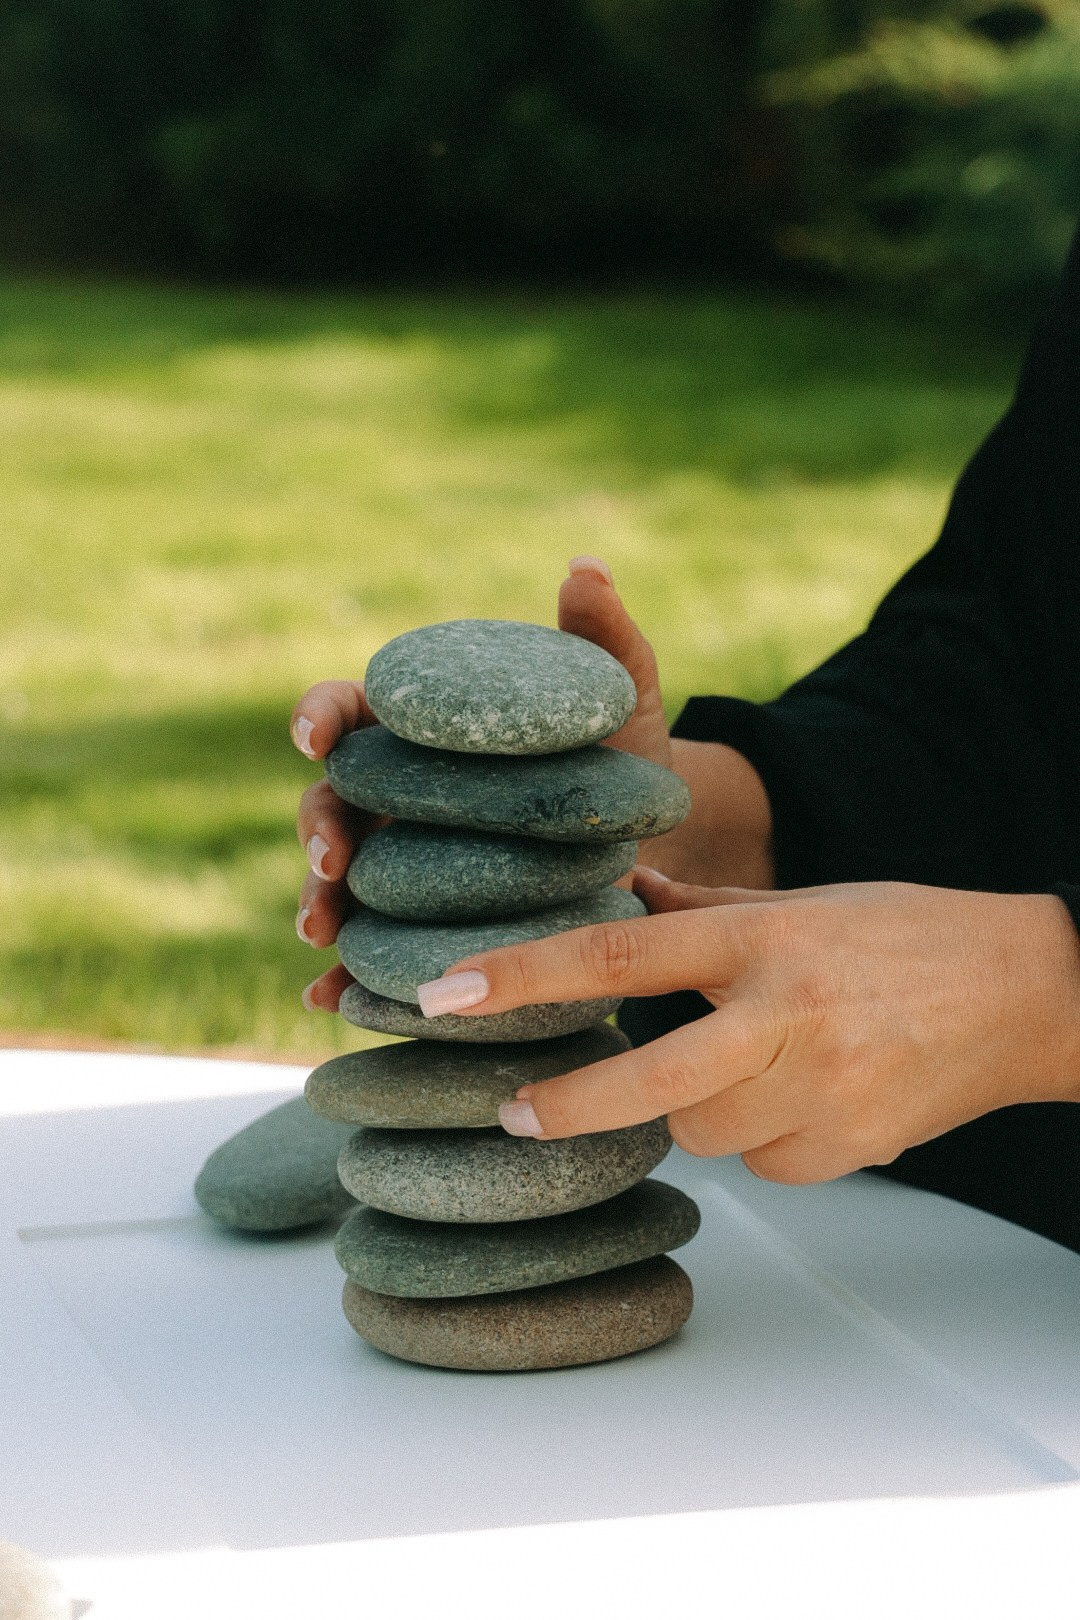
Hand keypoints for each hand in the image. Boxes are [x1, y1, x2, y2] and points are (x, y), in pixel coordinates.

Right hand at [291, 555, 770, 1009]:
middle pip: (330, 802)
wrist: (659, 844)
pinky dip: (346, 979)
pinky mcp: (428, 929)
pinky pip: (375, 956)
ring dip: (319, 904)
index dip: (320, 716)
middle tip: (331, 857)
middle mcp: (400, 798)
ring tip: (322, 936)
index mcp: (425, 732)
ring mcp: (407, 865)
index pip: (353, 712)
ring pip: (339, 882)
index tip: (314, 735)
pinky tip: (332, 1000)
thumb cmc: (626, 755)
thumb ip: (602, 638)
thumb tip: (587, 567)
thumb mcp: (620, 698)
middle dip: (317, 827)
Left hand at [415, 873, 1079, 1182]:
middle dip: (570, 1105)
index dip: (524, 977)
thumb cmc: (906, 936)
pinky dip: (763, 1139)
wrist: (1032, 992)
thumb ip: (703, 907)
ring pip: (704, 1131)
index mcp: (761, 938)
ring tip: (756, 1066)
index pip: (618, 953)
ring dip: (700, 1110)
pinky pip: (765, 1163)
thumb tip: (619, 892)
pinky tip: (808, 1097)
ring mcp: (823, 1087)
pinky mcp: (853, 1147)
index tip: (446, 992)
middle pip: (650, 1079)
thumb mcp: (801, 903)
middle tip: (514, 1110)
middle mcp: (786, 1012)